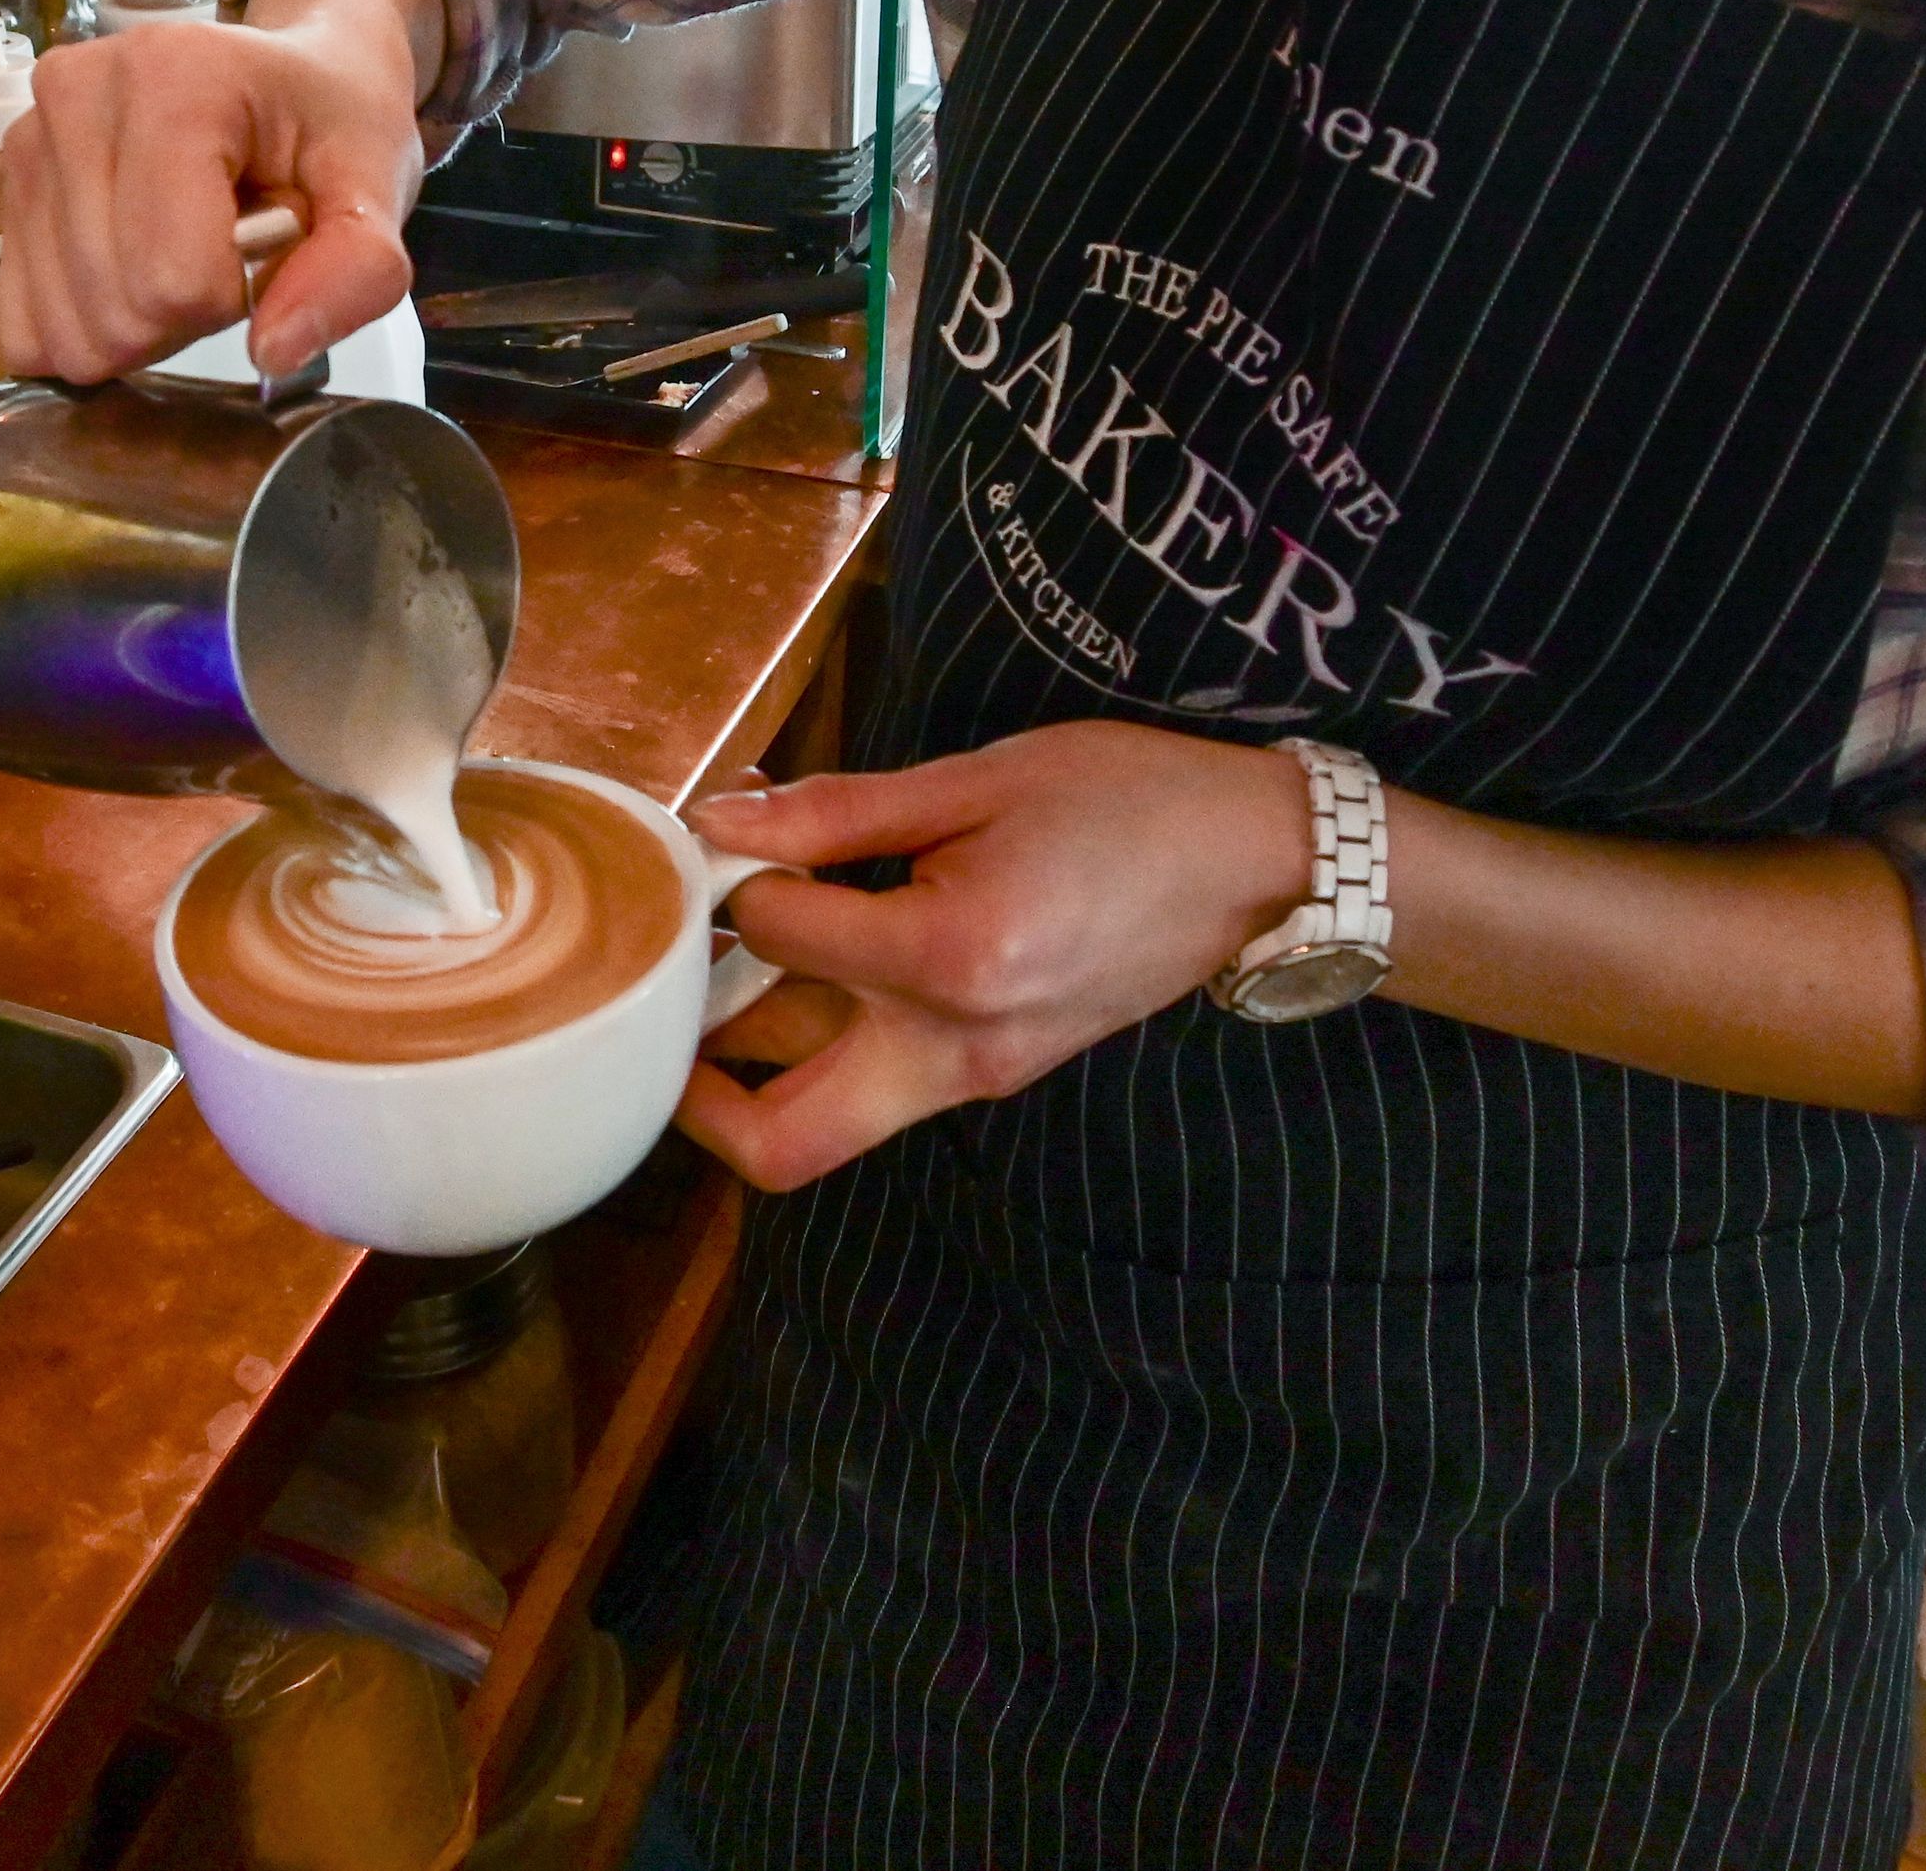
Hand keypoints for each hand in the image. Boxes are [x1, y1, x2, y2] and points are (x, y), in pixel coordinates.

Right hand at [0, 0, 432, 383]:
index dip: (235, 297)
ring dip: (137, 327)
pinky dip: (83, 328)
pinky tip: (128, 269)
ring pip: (66, 331)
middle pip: (116, 310)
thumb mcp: (376, 182)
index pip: (174, 276)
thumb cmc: (327, 123)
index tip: (262, 245)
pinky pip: (21, 328)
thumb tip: (274, 352)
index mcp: (174, 75)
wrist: (281, 73)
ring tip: (180, 252)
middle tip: (225, 253)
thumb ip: (355, 269)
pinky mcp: (3, 183)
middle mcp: (76, 91)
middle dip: (185, 318)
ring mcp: (26, 137)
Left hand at [676, 723, 1315, 1190]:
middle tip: (664, 994)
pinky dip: (820, 1038)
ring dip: (752, 1061)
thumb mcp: (976, 780)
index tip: (727, 835)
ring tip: (722, 964)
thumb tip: (720, 820)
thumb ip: (838, 815)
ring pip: (821, 1123)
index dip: (732, 879)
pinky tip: (810, 956)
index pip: (776, 938)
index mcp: (953, 960)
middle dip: (697, 1088)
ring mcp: (976, 1076)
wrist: (1260, 865)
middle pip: (782, 1144)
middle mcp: (956, 1048)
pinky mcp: (992, 1076)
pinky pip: (874, 1086)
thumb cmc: (1127, 800)